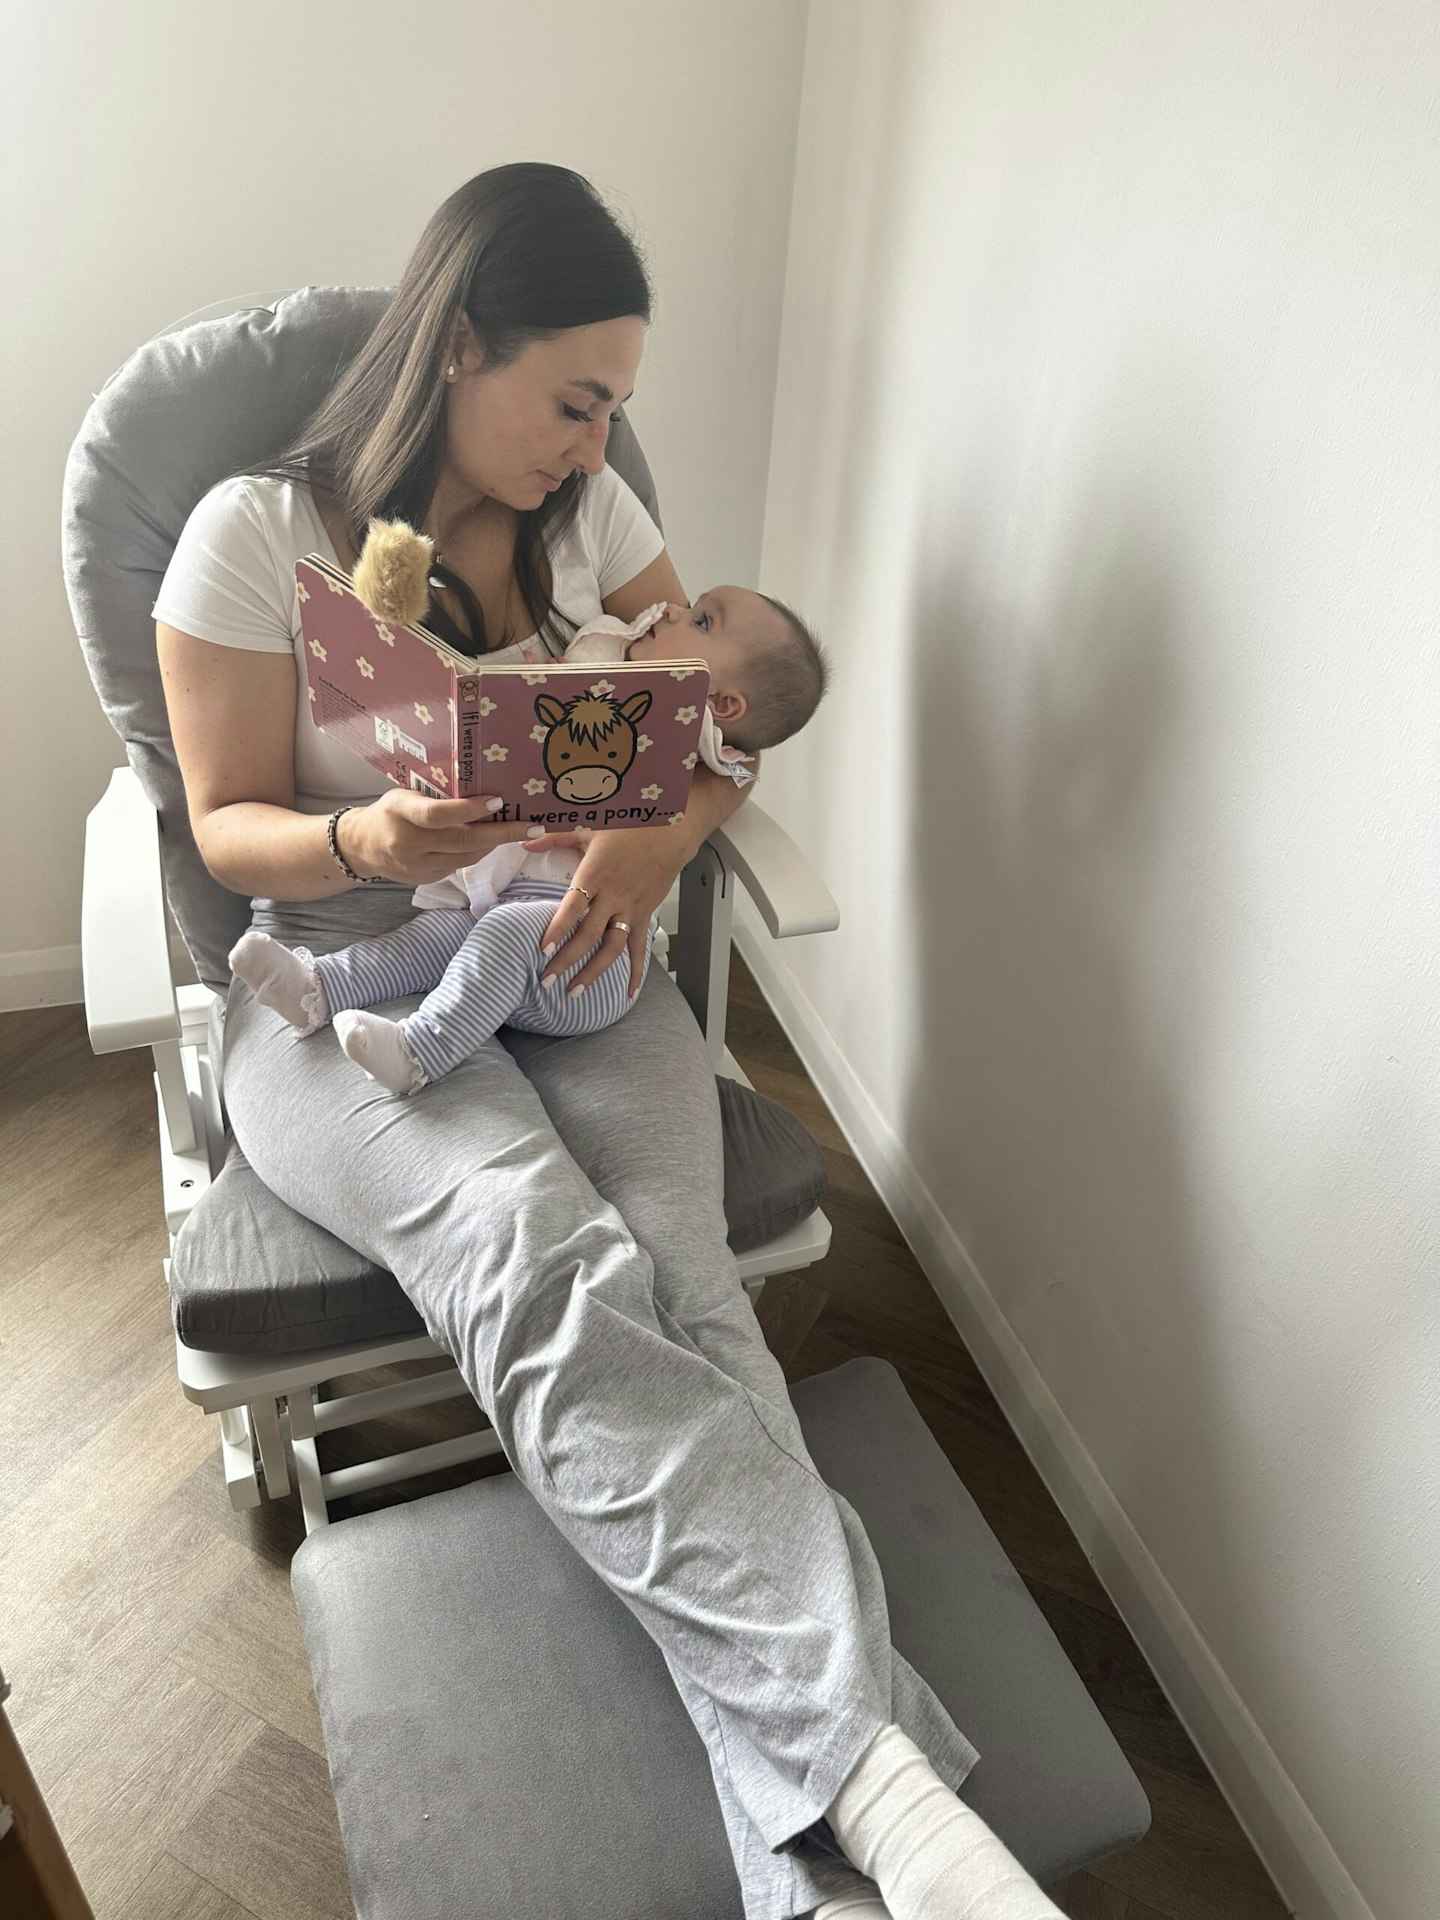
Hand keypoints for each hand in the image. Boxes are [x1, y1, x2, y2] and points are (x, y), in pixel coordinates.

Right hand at [339, 790, 531, 886]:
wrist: (361, 847)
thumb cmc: (390, 811)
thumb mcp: (405, 795)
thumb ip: (436, 795)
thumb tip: (484, 786)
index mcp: (400, 811)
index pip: (438, 815)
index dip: (469, 810)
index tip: (497, 801)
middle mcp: (408, 842)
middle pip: (461, 841)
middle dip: (501, 833)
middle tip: (532, 827)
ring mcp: (416, 866)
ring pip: (466, 856)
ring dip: (494, 843)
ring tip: (519, 830)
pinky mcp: (425, 879)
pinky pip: (459, 865)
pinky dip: (477, 852)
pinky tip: (491, 841)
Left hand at [529, 822, 693, 995]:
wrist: (670, 832)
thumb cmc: (629, 827)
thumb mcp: (589, 827)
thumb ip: (555, 837)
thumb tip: (526, 840)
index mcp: (595, 874)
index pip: (573, 907)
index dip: (559, 929)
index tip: (543, 949)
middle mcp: (613, 896)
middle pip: (588, 935)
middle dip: (566, 960)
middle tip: (547, 980)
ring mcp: (630, 909)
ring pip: (612, 948)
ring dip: (593, 972)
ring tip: (575, 992)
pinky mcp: (644, 915)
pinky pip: (639, 948)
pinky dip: (636, 972)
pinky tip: (629, 993)